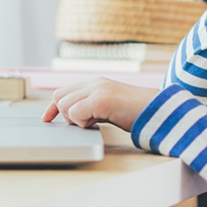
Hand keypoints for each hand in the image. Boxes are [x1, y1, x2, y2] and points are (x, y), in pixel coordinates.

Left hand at [41, 79, 158, 132]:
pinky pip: (75, 114)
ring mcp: (97, 90)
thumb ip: (93, 107)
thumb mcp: (110, 108)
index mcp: (96, 83)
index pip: (63, 91)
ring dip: (75, 120)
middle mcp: (94, 83)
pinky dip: (82, 123)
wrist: (159, 112)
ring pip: (65, 105)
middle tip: (85, 123)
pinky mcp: (100, 100)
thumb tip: (73, 116)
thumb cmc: (138, 114)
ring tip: (95, 122)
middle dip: (64, 115)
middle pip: (59, 97)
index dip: (53, 107)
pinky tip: (98, 123)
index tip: (47, 119)